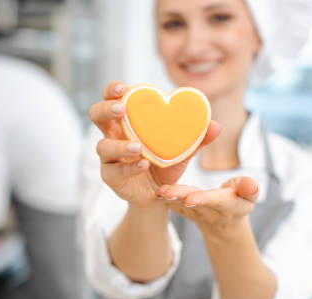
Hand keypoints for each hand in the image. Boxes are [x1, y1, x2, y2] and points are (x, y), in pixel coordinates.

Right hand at [89, 80, 220, 207]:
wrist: (160, 197)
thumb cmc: (165, 166)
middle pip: (96, 116)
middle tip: (122, 109)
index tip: (123, 88)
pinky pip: (114, 171)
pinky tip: (143, 164)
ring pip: (102, 146)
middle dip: (105, 109)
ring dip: (119, 145)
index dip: (112, 90)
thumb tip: (215, 125)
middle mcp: (113, 136)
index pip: (111, 99)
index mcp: (127, 122)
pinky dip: (129, 167)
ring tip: (137, 147)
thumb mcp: (183, 150)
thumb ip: (197, 138)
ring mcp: (110, 158)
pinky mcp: (111, 178)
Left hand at [156, 177, 258, 234]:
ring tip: (159, 191)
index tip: (191, 199)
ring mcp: (195, 213)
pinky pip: (174, 205)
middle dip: (181, 197)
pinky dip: (165, 199)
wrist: (225, 223)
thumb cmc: (239, 200)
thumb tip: (251, 186)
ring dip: (169, 198)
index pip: (215, 201)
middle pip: (194, 203)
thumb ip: (249, 189)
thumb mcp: (249, 196)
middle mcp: (209, 211)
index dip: (204, 199)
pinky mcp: (184, 211)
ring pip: (181, 204)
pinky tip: (156, 192)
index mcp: (227, 205)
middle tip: (167, 192)